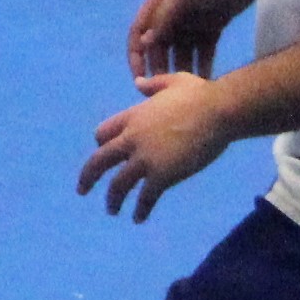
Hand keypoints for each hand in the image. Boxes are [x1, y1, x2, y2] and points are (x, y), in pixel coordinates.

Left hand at [79, 70, 232, 218]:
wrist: (217, 112)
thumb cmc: (200, 95)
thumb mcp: (171, 81)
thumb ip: (152, 84)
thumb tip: (138, 82)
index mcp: (132, 117)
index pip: (103, 133)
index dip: (101, 144)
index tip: (103, 153)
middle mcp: (132, 138)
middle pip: (100, 160)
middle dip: (88, 177)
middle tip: (81, 190)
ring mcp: (146, 158)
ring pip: (119, 183)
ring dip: (113, 199)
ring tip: (111, 211)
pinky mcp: (163, 175)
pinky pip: (146, 197)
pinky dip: (140, 209)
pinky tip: (138, 218)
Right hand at [128, 0, 251, 81]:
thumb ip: (165, 15)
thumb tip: (145, 42)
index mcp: (160, 1)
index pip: (139, 32)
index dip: (136, 56)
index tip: (139, 80)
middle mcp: (173, 12)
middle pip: (160, 46)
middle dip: (160, 68)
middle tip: (167, 92)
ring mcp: (194, 19)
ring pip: (183, 51)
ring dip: (183, 70)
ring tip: (189, 91)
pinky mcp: (213, 24)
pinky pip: (204, 50)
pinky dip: (204, 65)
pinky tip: (208, 81)